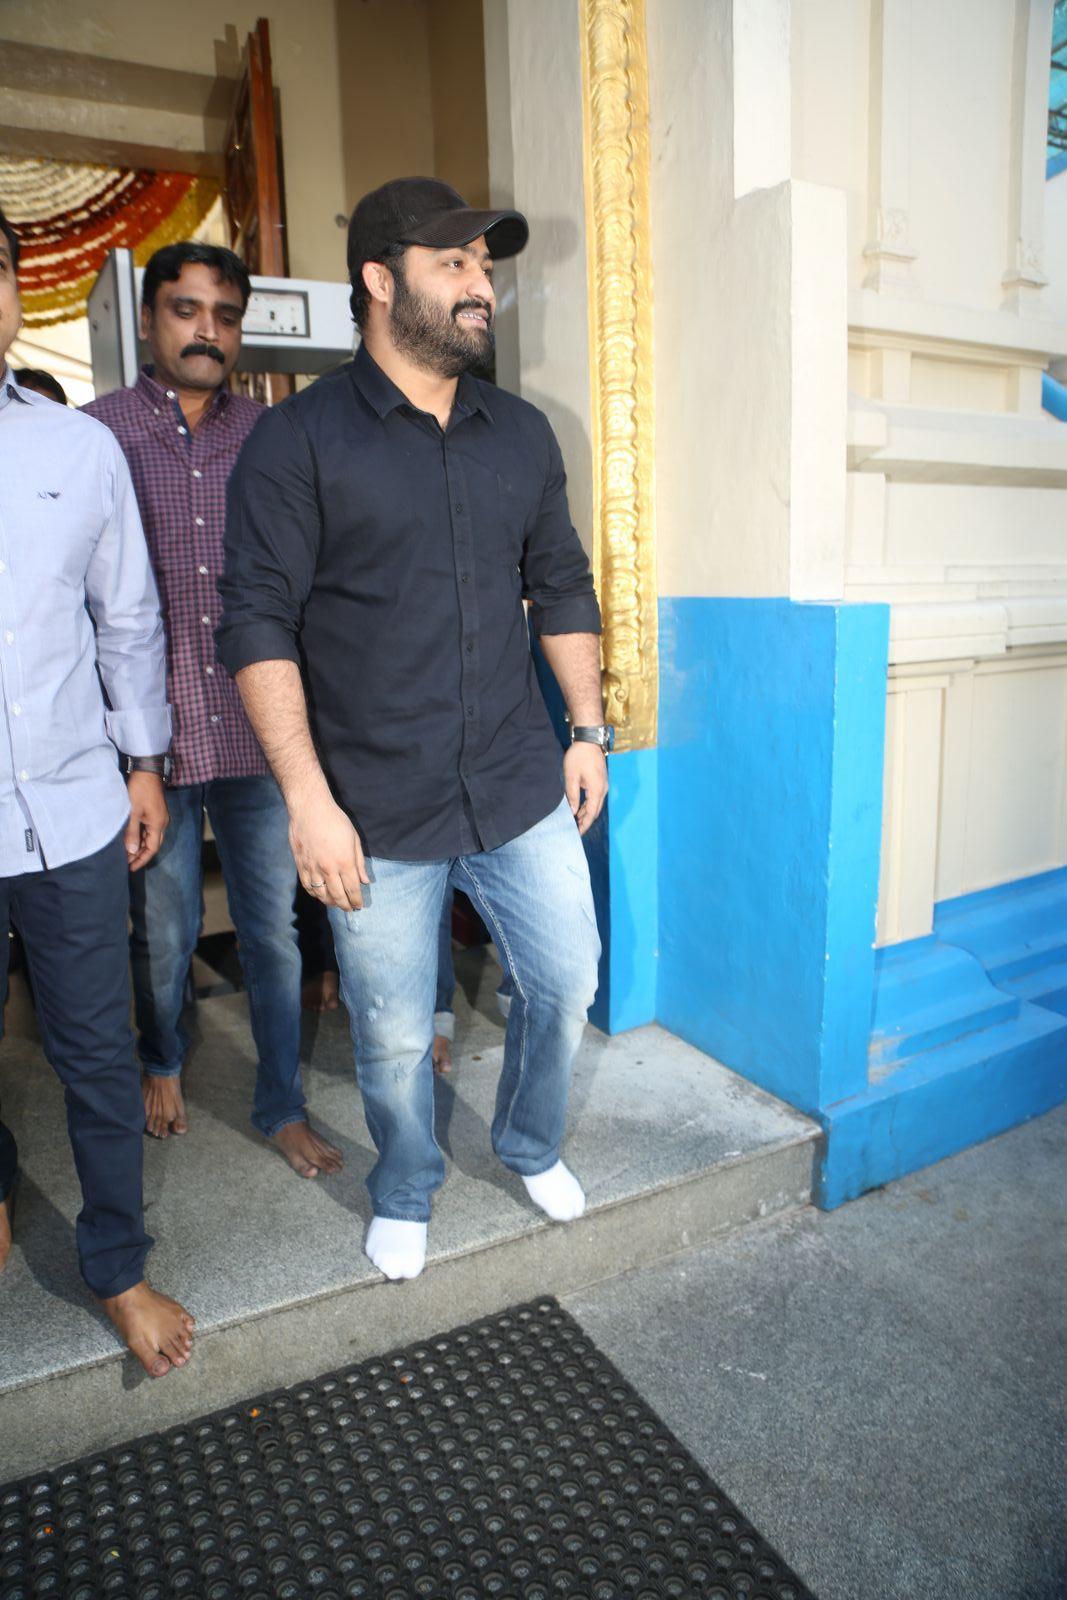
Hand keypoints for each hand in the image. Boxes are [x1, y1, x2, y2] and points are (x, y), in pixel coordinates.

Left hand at [125, 772, 167, 870]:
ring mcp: (160, 817)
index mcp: (158, 825)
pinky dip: (141, 836)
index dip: (141, 860)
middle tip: (127, 863)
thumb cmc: (139, 790)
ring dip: (140, 846)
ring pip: (151, 837)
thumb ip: (131, 832)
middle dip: (141, 855)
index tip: (130, 868)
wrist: (147, 770)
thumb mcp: (132, 812)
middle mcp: (162, 823)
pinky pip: (150, 829)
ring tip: (127, 853)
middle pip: (153, 845)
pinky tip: (132, 838)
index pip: (151, 849)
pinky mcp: (156, 811)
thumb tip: (131, 851)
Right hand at [290, 790, 369, 909]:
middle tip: (349, 909)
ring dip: (329, 902)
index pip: (352, 890)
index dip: (356, 901)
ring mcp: (312, 868)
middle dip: (345, 906)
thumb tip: (365, 881)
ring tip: (336, 904)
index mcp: (344, 862)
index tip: (359, 906)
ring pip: (321, 894)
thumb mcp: (354, 839)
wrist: (309, 809)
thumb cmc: (335, 820)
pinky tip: (320, 895)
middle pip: (337, 896)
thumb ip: (359, 863)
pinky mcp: (300, 865)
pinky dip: (314, 894)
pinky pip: (307, 886)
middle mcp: (328, 869)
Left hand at [563, 742, 607, 834]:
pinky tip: (580, 808)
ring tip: (575, 820)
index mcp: (597, 790)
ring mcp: (603, 785)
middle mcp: (603, 789)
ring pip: (595, 804)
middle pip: (595, 811)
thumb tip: (573, 811)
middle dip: (585, 821)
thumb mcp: (571, 777)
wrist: (589, 740)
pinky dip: (588, 805)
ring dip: (586, 813)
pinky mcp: (600, 781)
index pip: (591, 813)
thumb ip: (573, 795)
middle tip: (575, 829)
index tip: (578, 833)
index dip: (584, 824)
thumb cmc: (579, 757)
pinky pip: (595, 797)